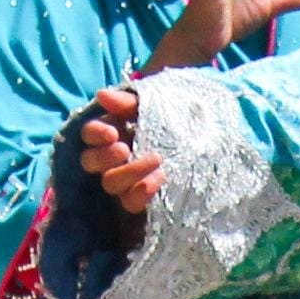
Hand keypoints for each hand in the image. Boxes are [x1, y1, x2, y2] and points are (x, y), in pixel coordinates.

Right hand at [77, 86, 165, 215]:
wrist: (209, 143)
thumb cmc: (176, 119)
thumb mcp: (155, 105)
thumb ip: (128, 102)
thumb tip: (102, 95)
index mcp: (112, 133)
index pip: (89, 134)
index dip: (95, 134)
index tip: (112, 133)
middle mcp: (112, 159)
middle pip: (90, 162)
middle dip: (104, 157)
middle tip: (124, 149)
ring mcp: (124, 181)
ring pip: (110, 183)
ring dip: (129, 172)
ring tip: (157, 160)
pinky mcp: (139, 200)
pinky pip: (129, 203)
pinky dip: (140, 193)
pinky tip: (159, 179)